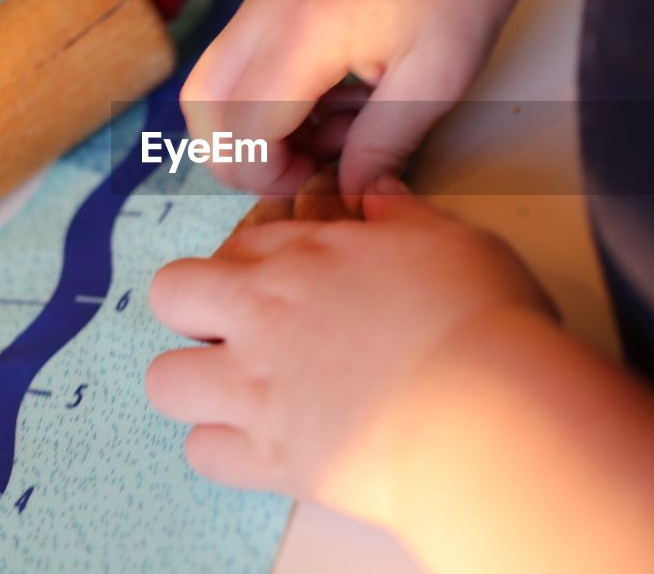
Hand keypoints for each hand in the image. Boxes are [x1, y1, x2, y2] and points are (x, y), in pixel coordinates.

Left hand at [146, 177, 553, 524]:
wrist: (489, 415)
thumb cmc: (482, 321)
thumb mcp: (453, 241)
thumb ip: (404, 217)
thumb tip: (379, 192)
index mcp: (306, 257)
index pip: (239, 244)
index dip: (253, 263)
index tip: (283, 283)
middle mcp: (265, 318)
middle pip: (172, 296)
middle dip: (193, 309)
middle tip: (240, 331)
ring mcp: (258, 392)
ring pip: (164, 380)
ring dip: (195, 383)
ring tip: (240, 393)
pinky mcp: (271, 461)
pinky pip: (203, 454)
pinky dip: (225, 450)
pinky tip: (266, 445)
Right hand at [180, 0, 521, 198]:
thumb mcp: (433, 84)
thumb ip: (380, 146)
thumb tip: (345, 196)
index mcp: (305, 31)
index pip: (243, 127)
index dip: (269, 174)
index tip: (319, 182)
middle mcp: (265, 11)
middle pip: (203, 107)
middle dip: (242, 157)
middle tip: (306, 170)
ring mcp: (260, 0)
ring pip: (207, 86)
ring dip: (247, 130)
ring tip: (320, 139)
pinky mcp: (267, 1)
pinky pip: (232, 65)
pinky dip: (257, 102)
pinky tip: (320, 108)